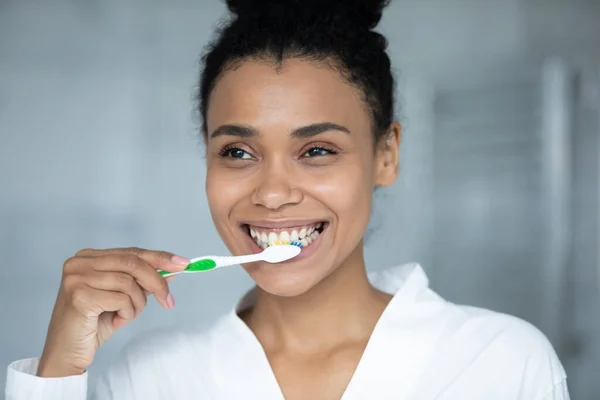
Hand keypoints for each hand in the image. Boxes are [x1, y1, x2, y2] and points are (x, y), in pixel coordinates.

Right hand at [37, 247, 188, 376]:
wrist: (67, 353)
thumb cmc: (94, 324)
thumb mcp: (124, 298)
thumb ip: (143, 282)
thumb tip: (173, 269)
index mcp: (89, 257)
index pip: (132, 252)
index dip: (159, 257)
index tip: (183, 264)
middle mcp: (80, 262)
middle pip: (133, 263)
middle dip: (157, 282)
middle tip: (169, 301)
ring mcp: (76, 278)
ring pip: (129, 283)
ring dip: (137, 304)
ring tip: (126, 316)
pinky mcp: (79, 296)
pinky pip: (121, 299)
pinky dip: (127, 313)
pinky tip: (116, 321)